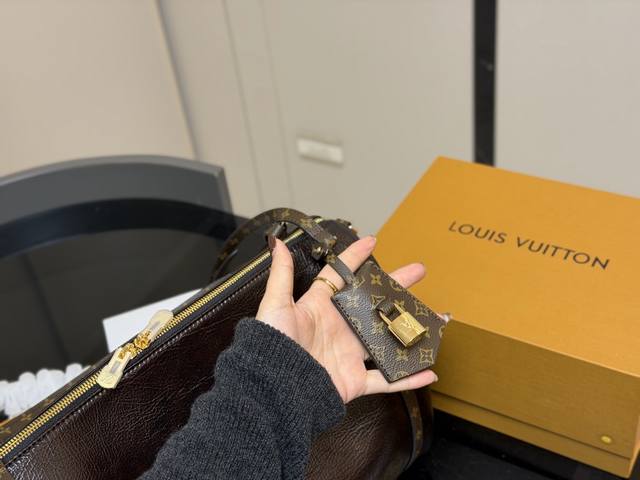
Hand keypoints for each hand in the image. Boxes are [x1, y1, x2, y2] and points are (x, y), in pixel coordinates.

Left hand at [256, 235, 437, 403]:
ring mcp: (349, 355)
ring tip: (434, 320)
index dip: (355, 258)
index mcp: (320, 308)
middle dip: (397, 288)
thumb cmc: (272, 345)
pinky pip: (387, 381)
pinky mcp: (355, 380)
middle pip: (374, 305)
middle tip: (418, 272)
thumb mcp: (276, 305)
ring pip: (387, 340)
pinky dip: (408, 379)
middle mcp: (339, 329)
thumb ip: (281, 274)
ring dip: (410, 331)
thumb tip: (276, 242)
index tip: (372, 241)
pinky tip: (428, 371)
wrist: (274, 386)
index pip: (340, 277)